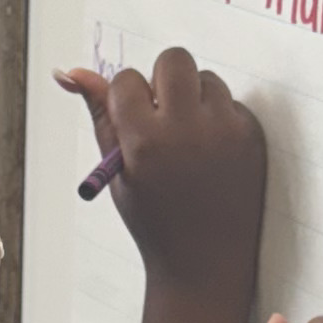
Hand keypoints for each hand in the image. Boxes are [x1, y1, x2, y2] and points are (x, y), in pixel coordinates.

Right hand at [59, 51, 264, 312]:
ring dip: (194, 98)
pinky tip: (211, 154)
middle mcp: (187, 129)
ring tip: (188, 141)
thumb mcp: (118, 172)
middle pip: (174, 59)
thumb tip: (70, 71)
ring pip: (207, 78)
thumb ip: (100, 116)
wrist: (206, 263)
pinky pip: (232, 104)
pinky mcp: (252, 135)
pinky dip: (219, 119)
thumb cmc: (156, 221)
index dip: (126, 98)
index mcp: (145, 140)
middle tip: (161, 111)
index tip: (131, 120)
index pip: (128, 80)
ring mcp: (225, 131)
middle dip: (163, 77)